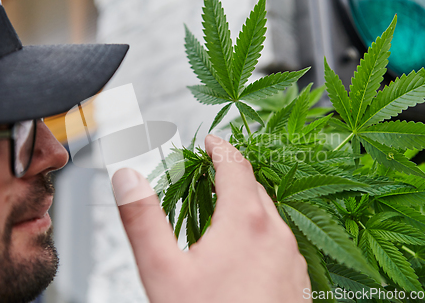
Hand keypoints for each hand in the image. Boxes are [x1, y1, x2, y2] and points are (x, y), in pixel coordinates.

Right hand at [112, 134, 310, 301]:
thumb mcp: (163, 271)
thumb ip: (143, 219)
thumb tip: (127, 178)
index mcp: (247, 222)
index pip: (236, 166)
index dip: (221, 148)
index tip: (210, 141)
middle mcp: (277, 235)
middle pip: (255, 187)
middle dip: (232, 173)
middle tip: (210, 173)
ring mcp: (291, 260)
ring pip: (270, 215)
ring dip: (246, 203)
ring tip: (222, 210)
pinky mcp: (297, 282)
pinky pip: (279, 242)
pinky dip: (259, 231)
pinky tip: (244, 252)